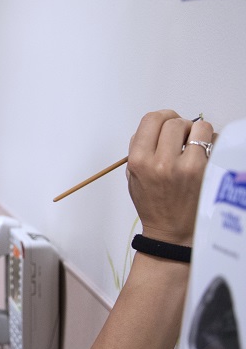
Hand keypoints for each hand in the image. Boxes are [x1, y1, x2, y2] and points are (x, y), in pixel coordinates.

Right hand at [126, 110, 212, 245]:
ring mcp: (187, 168)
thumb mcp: (133, 176)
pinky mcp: (207, 174)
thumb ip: (139, 149)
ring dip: (199, 133)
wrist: (171, 231)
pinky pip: (215, 143)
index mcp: (139, 161)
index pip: (151, 119)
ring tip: (196, 145)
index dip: (162, 117)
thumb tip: (153, 127)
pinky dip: (213, 144)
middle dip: (181, 126)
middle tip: (183, 137)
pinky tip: (206, 155)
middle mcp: (161, 163)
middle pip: (175, 122)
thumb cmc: (153, 204)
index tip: (168, 122)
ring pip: (200, 128)